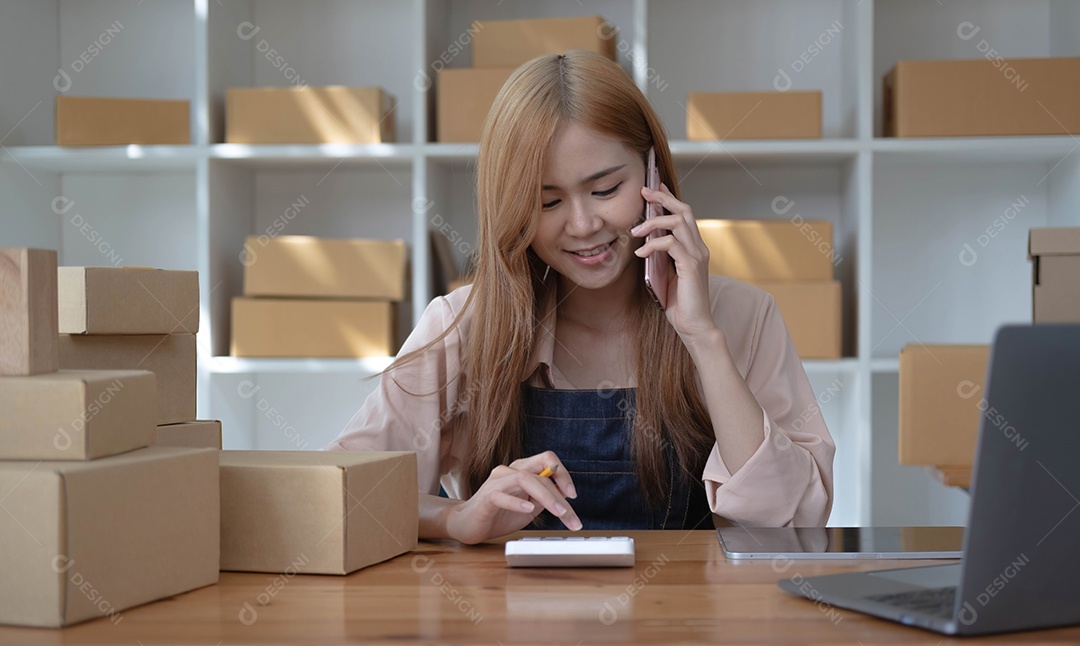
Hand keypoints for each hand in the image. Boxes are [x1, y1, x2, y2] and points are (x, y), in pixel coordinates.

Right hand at [445, 451, 581, 543]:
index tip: (573, 495)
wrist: (468, 524)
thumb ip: (545, 498)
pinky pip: (502, 495)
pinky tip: (528, 509)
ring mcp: (497, 482)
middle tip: (570, 516)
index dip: (563, 474)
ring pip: (525, 479)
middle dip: (560, 495)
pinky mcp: (486, 497)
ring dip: (546, 496)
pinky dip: (517, 502)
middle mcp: (510, 471)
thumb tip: (566, 495)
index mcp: (522, 470)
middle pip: (540, 472)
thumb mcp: (530, 507)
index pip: (547, 459)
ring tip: (558, 513)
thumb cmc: (499, 514)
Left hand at [632, 183, 718, 339]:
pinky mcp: (691, 266)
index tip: (654, 187)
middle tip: (644, 192)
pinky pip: (671, 244)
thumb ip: (661, 257)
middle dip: (663, 198)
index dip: (670, 198)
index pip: (684, 214)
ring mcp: (697, 255)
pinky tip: (640, 252)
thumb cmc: (680, 303)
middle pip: (683, 211)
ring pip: (678, 223)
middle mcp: (699, 248)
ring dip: (653, 222)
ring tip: (635, 231)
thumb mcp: (667, 274)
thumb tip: (645, 242)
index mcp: (694, 248)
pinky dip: (653, 244)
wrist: (695, 325)